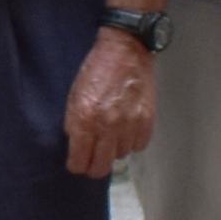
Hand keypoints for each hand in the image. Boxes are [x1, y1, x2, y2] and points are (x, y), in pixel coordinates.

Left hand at [64, 32, 156, 176]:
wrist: (124, 51)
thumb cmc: (95, 71)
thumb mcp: (74, 95)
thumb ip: (73, 123)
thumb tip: (75, 145)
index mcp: (84, 119)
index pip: (79, 161)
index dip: (76, 165)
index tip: (77, 162)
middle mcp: (107, 126)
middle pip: (100, 167)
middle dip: (93, 167)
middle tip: (92, 160)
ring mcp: (129, 125)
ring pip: (120, 157)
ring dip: (114, 150)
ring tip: (110, 135)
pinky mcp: (147, 121)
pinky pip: (138, 146)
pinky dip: (131, 142)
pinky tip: (126, 130)